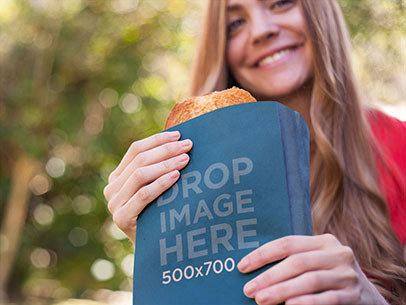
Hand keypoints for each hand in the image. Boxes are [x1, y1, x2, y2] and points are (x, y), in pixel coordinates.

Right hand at [103, 131, 192, 242]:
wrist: (154, 250)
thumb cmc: (159, 213)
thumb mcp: (156, 188)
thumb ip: (158, 168)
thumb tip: (181, 142)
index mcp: (117, 177)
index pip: (135, 150)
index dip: (157, 140)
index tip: (179, 135)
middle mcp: (112, 188)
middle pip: (140, 160)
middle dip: (166, 150)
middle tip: (188, 146)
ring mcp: (114, 204)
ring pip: (141, 175)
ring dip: (166, 163)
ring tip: (186, 159)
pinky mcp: (121, 218)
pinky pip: (143, 195)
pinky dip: (161, 183)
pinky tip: (177, 176)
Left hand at [237, 234, 388, 304]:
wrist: (368, 298)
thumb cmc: (329, 276)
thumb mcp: (316, 261)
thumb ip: (294, 259)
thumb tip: (254, 268)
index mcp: (324, 241)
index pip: (287, 243)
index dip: (263, 254)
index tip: (243, 266)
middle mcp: (337, 253)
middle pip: (297, 262)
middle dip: (269, 276)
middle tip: (249, 289)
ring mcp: (347, 274)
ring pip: (310, 280)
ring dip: (282, 290)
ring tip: (261, 299)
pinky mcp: (355, 295)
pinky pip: (327, 298)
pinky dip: (307, 302)